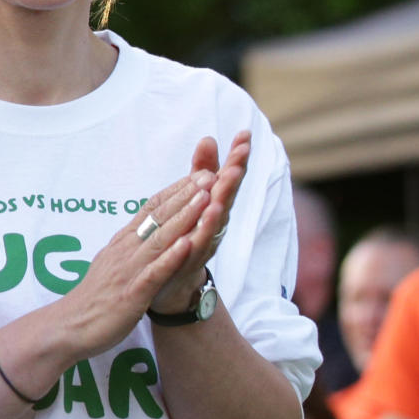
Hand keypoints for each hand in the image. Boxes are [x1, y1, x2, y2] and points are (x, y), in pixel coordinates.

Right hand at [59, 131, 248, 356]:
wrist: (69, 326)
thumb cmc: (94, 297)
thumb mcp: (112, 262)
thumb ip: (128, 244)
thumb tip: (144, 228)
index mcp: (123, 242)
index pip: (151, 209)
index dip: (175, 191)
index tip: (198, 175)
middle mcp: (126, 251)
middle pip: (159, 218)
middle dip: (186, 196)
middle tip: (210, 175)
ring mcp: (128, 271)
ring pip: (160, 239)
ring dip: (184, 218)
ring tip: (205, 198)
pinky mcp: (131, 295)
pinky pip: (153, 273)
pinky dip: (170, 258)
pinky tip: (186, 245)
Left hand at [148, 131, 249, 314]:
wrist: (174, 283)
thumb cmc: (188, 235)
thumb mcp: (195, 199)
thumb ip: (202, 170)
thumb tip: (209, 138)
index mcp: (214, 205)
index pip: (227, 177)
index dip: (236, 157)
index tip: (245, 135)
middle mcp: (214, 224)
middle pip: (226, 198)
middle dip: (233, 179)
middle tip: (238, 160)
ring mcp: (203, 245)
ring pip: (213, 225)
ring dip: (219, 209)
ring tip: (220, 192)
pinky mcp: (188, 265)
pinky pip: (195, 251)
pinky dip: (199, 239)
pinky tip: (199, 229)